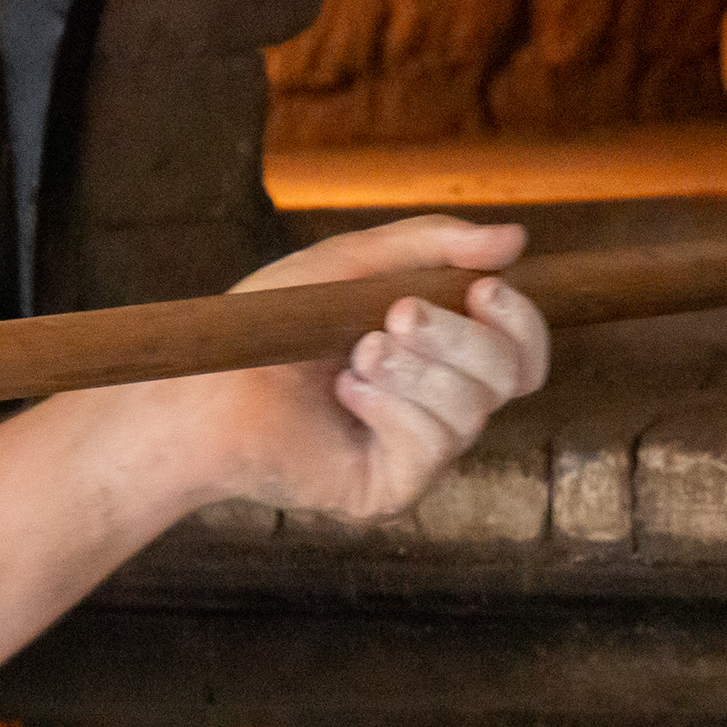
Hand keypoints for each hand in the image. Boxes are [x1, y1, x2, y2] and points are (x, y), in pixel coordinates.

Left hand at [201, 215, 549, 519]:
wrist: (203, 384)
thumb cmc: (272, 326)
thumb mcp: (355, 263)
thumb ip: (432, 245)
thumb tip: (517, 237)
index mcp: (443, 357)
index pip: (523, 351)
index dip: (521, 320)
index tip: (482, 289)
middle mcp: (443, 408)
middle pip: (510, 375)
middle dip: (459, 336)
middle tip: (395, 315)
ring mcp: (420, 454)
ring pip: (473, 410)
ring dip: (413, 369)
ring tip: (355, 354)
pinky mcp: (392, 489)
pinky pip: (431, 445)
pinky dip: (389, 406)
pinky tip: (344, 393)